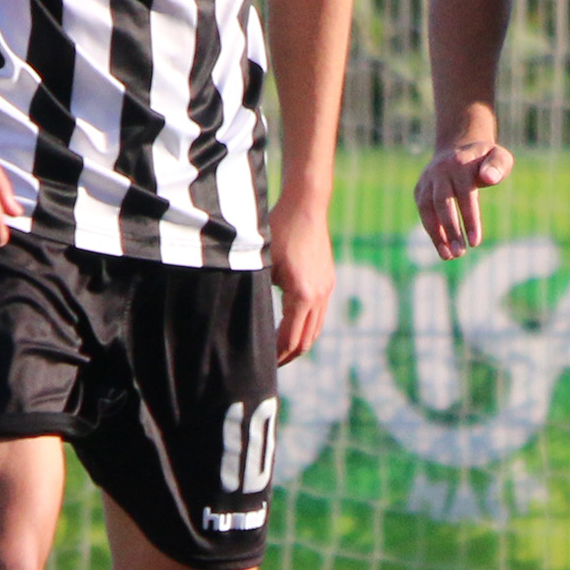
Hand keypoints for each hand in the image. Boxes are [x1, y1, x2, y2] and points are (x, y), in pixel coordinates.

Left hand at [269, 197, 334, 365]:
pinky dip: (305, 326)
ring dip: (298, 342)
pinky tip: (289, 324)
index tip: (260, 364)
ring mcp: (327, 288)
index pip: (289, 339)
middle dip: (288, 356)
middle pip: (306, 340)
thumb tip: (241, 318)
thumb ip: (255, 290)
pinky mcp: (328, 280)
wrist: (306, 204)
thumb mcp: (260, 262)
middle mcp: (319, 295)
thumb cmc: (279, 230)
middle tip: (268, 365)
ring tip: (279, 350)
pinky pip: (318, 313)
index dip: (275, 355)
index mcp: (302, 295)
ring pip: (315, 329)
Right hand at [415, 137, 512, 259]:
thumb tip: (489, 178)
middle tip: (460, 253)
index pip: (465, 194)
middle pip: (442, 203)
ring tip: (448, 256)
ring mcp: (427, 180)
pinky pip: (423, 212)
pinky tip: (442, 248)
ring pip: (427, 209)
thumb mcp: (498, 157)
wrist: (459, 149)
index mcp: (460, 163)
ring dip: (436, 234)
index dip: (470, 219)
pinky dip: (431, 230)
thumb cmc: (486, 160)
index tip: (475, 242)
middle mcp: (440, 171)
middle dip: (451, 229)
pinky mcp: (420, 189)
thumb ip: (498, 165)